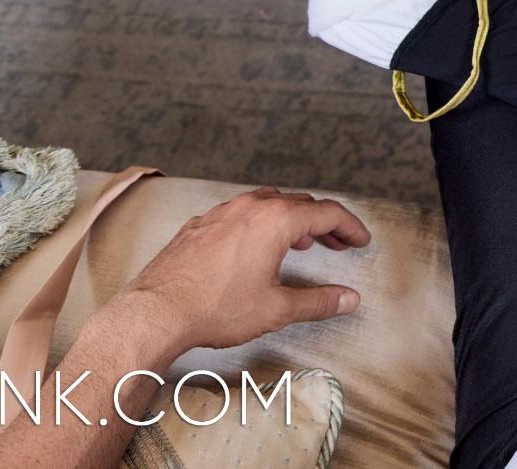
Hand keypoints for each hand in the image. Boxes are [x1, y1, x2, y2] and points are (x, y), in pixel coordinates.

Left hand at [119, 187, 371, 352]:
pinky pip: (237, 213)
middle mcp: (250, 207)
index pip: (326, 213)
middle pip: (299, 204)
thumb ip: (318, 302)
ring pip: (266, 203)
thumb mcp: (276, 309)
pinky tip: (253, 248)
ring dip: (290, 219)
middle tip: (337, 243)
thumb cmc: (215, 309)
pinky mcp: (198, 225)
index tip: (361, 240)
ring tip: (299, 243)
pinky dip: (257, 223)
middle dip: (323, 222)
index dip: (350, 226)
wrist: (156, 313)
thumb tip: (348, 299)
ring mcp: (220, 213)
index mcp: (275, 221)